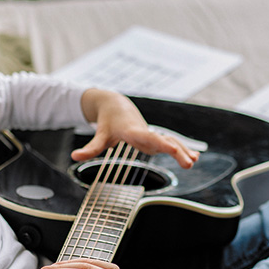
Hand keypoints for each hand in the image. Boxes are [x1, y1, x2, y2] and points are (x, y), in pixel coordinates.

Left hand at [73, 88, 198, 168]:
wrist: (115, 105)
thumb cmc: (107, 122)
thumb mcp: (99, 136)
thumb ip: (89, 148)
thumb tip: (73, 157)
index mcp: (132, 131)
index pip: (147, 137)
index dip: (159, 143)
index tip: (171, 149)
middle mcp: (145, 132)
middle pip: (163, 141)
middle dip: (176, 151)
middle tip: (189, 163)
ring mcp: (152, 134)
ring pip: (170, 142)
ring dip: (183, 151)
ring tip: (194, 161)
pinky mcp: (154, 138)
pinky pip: (171, 143)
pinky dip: (182, 149)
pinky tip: (195, 157)